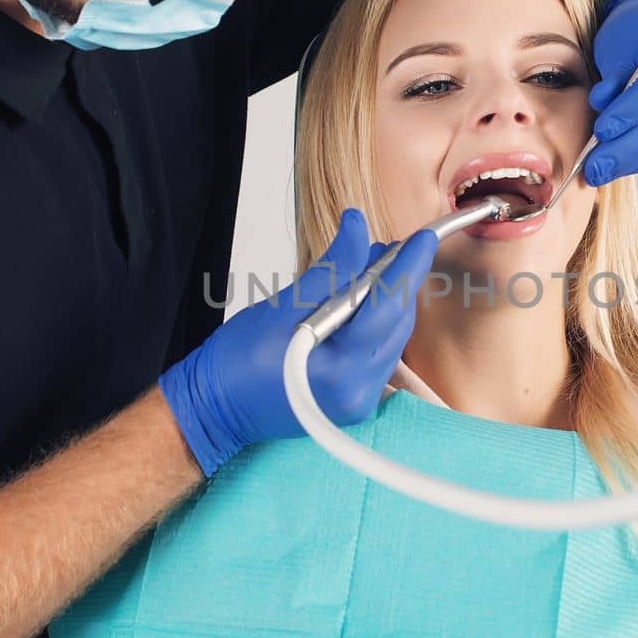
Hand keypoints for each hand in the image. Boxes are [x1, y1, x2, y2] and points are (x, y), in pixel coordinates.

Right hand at [158, 208, 436, 477]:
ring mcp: (360, 401)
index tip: (423, 238)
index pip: (387, 308)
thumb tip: (357, 229)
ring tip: (370, 267)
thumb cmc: (236, 361)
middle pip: (395, 323)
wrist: (214, 408)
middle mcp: (358, 392)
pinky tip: (362, 301)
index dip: (408, 268)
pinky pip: (379, 353)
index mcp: (339, 371)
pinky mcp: (355, 401)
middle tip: (385, 245)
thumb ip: (330, 271)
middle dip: (396, 281)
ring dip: (387, 300)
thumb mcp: (282, 306)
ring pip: (392, 337)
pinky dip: (376, 323)